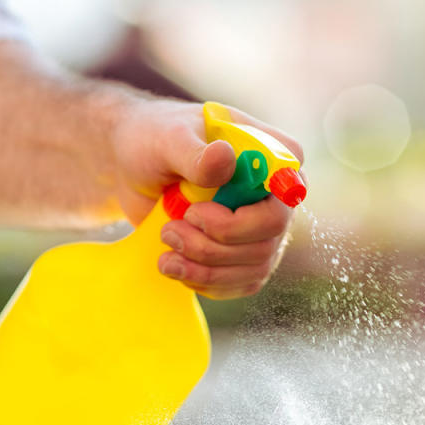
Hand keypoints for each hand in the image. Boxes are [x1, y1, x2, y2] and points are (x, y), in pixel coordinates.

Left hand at [110, 98, 304, 298]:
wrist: (136, 168)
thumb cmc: (157, 140)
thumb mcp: (169, 141)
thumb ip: (197, 155)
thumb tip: (224, 158)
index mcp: (274, 154)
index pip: (288, 191)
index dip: (247, 213)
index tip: (194, 212)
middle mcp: (277, 195)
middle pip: (269, 237)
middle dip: (215, 244)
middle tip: (171, 230)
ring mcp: (264, 229)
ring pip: (254, 266)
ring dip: (204, 265)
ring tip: (167, 244)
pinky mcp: (245, 256)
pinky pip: (240, 284)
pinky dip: (204, 280)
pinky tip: (175, 264)